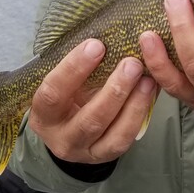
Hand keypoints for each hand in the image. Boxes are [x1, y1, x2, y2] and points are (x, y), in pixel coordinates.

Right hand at [28, 39, 157, 163]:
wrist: (68, 133)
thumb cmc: (67, 98)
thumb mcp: (64, 84)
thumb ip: (79, 68)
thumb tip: (110, 37)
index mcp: (43, 114)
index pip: (53, 92)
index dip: (73, 69)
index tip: (96, 45)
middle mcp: (61, 137)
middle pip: (89, 118)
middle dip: (113, 90)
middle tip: (132, 63)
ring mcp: (84, 151)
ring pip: (111, 132)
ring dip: (133, 103)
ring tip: (148, 79)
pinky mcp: (105, 155)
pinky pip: (125, 138)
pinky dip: (139, 115)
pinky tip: (150, 94)